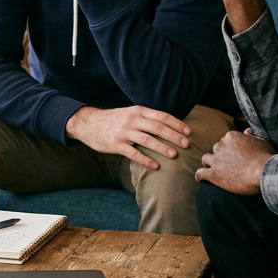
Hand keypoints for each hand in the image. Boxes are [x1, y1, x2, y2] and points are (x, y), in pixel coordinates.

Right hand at [65, 105, 191, 170]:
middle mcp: (132, 120)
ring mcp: (123, 132)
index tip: (188, 132)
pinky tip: (155, 166)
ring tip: (174, 155)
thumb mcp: (130, 113)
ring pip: (147, 140)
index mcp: (138, 111)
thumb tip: (169, 126)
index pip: (161, 116)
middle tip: (186, 144)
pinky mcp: (116, 144)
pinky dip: (145, 160)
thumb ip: (146, 118)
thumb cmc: (113, 119)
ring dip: (162, 147)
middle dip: (174, 136)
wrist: (88, 123)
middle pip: (157, 127)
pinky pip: (133, 153)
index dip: (176, 124)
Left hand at [195, 129, 274, 194]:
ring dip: (208, 163)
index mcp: (231, 137)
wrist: (263, 173)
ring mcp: (216, 160)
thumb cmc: (266, 157)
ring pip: (206, 159)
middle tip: (228, 165)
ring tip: (213, 169)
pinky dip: (200, 176)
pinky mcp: (213, 174)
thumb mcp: (263, 142)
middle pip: (216, 149)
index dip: (230, 148)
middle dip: (220, 155)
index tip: (235, 156)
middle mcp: (221, 146)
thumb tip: (247, 130)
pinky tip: (201, 179)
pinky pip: (200, 173)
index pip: (226, 140)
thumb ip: (253, 136)